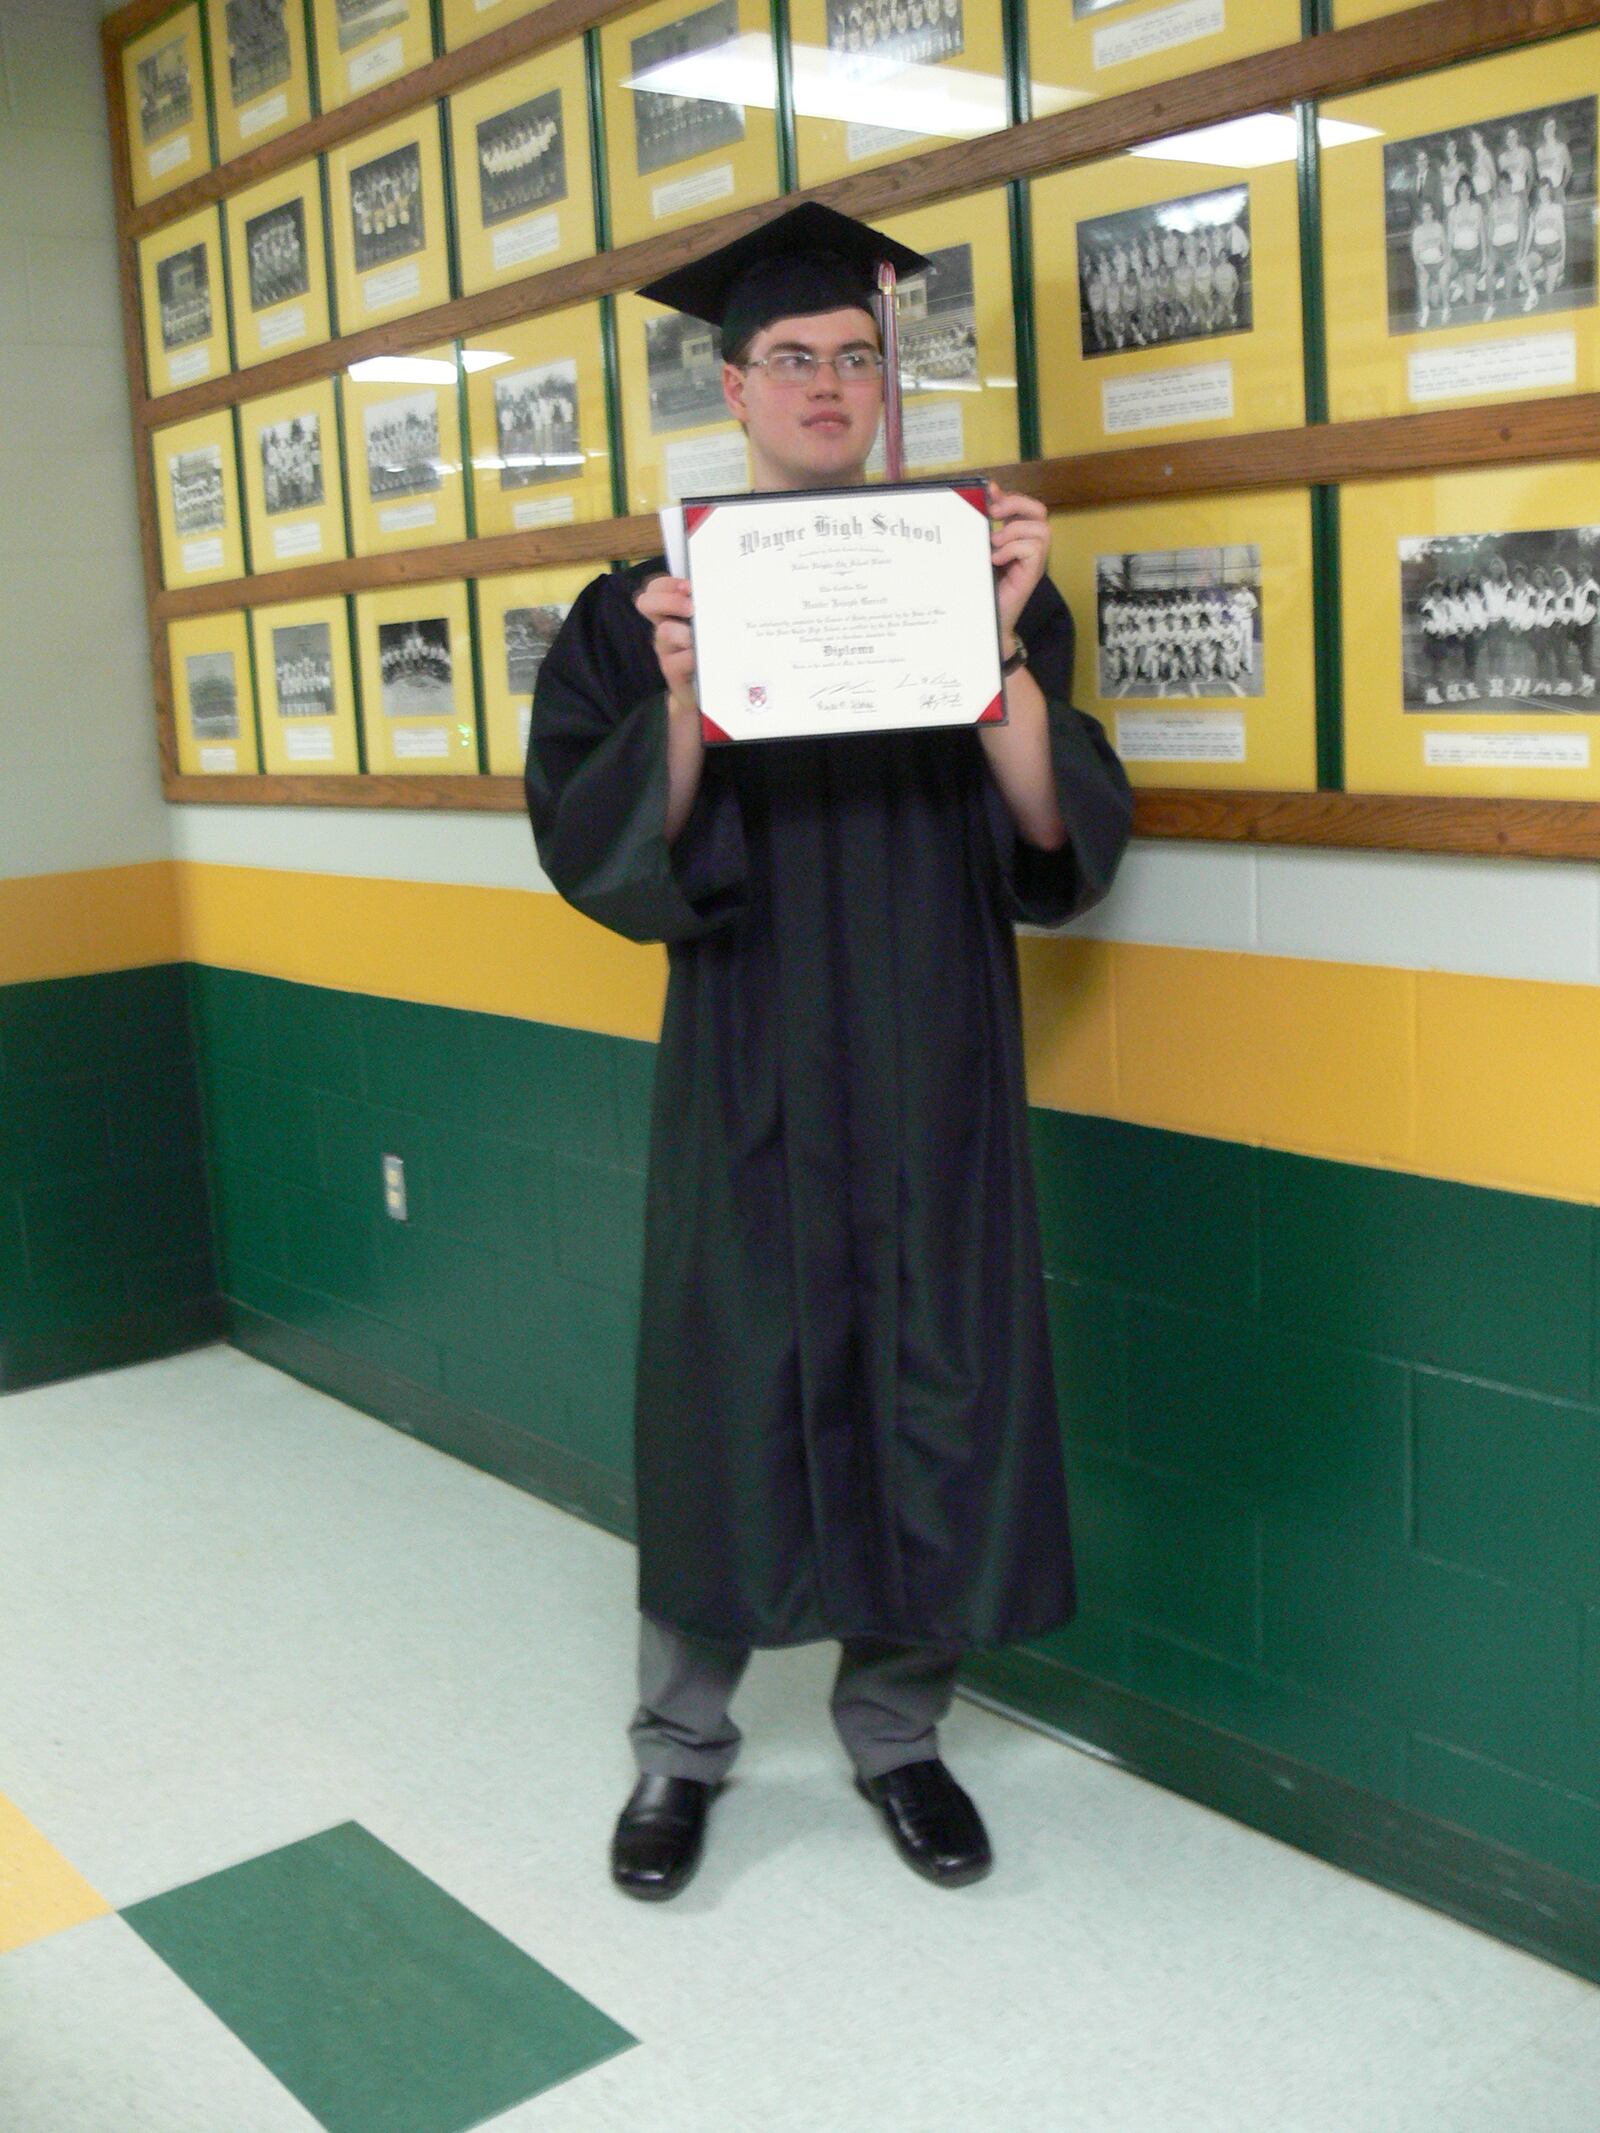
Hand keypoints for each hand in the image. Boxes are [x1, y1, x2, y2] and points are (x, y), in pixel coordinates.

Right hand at [635, 573, 697, 713]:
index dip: (668, 583)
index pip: (655, 587)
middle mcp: (663, 626)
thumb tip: (723, 591)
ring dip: (686, 632)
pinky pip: (677, 660)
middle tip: (692, 608)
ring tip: (707, 637)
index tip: (689, 587)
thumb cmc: (710, 651)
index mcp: (671, 612)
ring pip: (664, 631)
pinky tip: (711, 658)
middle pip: (645, 602)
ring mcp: (664, 649)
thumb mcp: (710, 626)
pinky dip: (693, 657)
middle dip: (670, 600)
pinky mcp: (672, 672)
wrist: (707, 690)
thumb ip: (710, 608)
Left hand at [987, 480, 1048, 650]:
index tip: (989, 490)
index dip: (1009, 495)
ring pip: (1040, 529)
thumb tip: (979, 504)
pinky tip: (996, 560)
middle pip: (1039, 510)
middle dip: (1017, 504)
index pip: (1024, 505)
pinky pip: (1032, 549)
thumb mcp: (979, 552)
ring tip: (993, 544)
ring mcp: (1034, 560)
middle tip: (994, 513)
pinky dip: (1012, 549)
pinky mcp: (1034, 573)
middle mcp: (1030, 545)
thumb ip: (982, 530)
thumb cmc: (981, 586)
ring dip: (1014, 531)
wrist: (984, 620)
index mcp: (1017, 536)